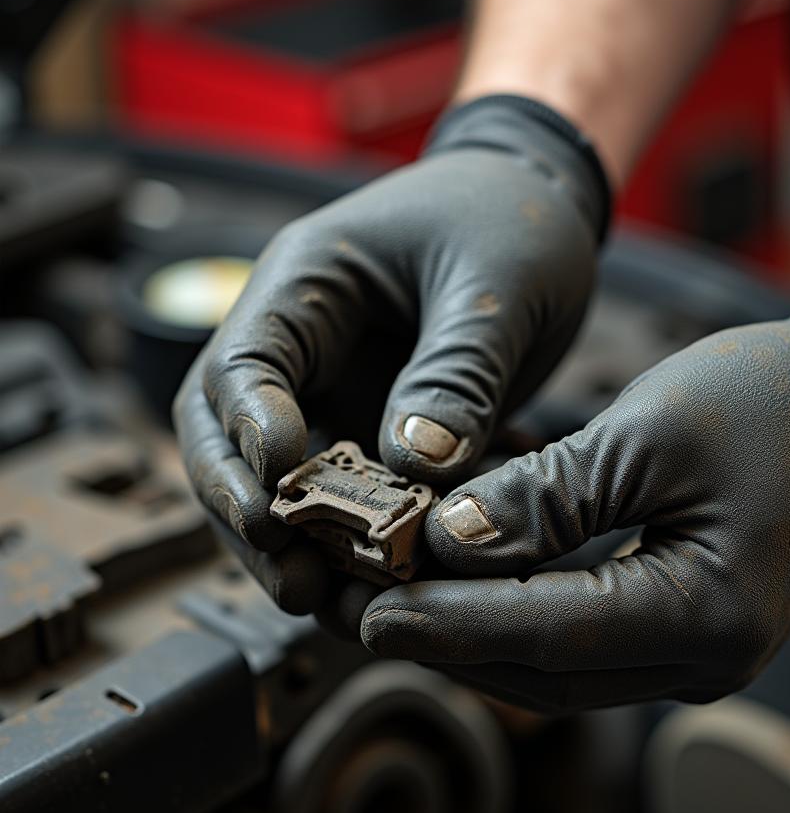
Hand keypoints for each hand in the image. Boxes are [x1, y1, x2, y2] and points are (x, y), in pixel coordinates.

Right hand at [174, 97, 607, 612]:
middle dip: (249, 511)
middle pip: (228, 436)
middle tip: (294, 578)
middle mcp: (304, 343)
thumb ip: (456, 374)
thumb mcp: (495, 286)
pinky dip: (357, 540)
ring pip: (280, 480)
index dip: (247, 432)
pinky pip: (346, 493)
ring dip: (297, 544)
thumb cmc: (512, 220)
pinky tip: (384, 584)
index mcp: (309, 282)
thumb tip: (414, 467)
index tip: (283, 489)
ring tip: (330, 605)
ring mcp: (334, 389)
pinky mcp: (372, 425)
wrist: (539, 207)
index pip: (242, 363)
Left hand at [360, 296, 789, 710]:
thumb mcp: (652, 435)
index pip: (545, 636)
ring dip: (472, 629)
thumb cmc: (781, 404)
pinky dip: (519, 608)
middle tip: (356, 606)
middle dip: (444, 640)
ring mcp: (694, 649)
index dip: (448, 625)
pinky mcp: (682, 622)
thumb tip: (451, 541)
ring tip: (390, 592)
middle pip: (542, 669)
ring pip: (556, 661)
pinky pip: (583, 634)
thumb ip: (549, 497)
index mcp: (704, 617)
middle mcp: (700, 659)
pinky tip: (465, 574)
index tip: (367, 612)